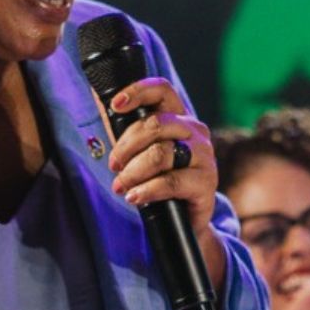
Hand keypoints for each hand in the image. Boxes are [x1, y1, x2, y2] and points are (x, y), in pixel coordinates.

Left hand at [104, 77, 216, 236]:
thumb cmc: (160, 180)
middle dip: (126, 145)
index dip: (138, 91)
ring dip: (133, 171)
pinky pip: (170, 182)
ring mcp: (204, 156)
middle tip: (114, 165)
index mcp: (180, 118)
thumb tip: (103, 104)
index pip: (162, 90)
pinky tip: (135, 197)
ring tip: (121, 186)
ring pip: (161, 153)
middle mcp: (195, 132)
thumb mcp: (143, 152)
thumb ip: (127, 132)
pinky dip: (147, 190)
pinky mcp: (206, 182)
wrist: (184, 218)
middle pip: (156, 124)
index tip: (115, 105)